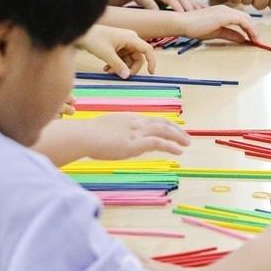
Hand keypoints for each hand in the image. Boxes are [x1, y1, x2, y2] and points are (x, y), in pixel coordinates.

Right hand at [75, 114, 189, 160]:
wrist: (83, 135)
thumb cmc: (87, 135)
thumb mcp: (104, 131)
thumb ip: (114, 134)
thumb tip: (116, 141)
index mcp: (129, 119)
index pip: (152, 120)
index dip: (165, 125)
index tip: (174, 130)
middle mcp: (136, 122)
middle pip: (162, 123)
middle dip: (176, 130)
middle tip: (186, 138)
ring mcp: (137, 132)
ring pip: (164, 131)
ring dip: (178, 137)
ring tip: (187, 144)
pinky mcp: (136, 143)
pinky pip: (159, 142)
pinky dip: (171, 146)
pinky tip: (179, 152)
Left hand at [77, 24, 156, 76]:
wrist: (82, 32)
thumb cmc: (94, 39)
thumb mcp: (106, 54)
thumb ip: (118, 66)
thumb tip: (127, 76)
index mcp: (131, 38)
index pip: (147, 50)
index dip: (151, 61)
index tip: (150, 73)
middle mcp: (130, 40)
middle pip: (138, 58)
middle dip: (130, 68)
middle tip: (121, 76)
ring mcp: (124, 43)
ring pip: (129, 59)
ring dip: (121, 67)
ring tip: (108, 71)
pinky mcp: (118, 46)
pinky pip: (122, 58)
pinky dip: (117, 64)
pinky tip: (106, 68)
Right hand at [177, 5, 259, 43]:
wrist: (183, 23)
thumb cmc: (195, 27)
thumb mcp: (217, 32)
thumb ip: (230, 34)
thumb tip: (242, 39)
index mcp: (223, 11)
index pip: (241, 18)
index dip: (249, 27)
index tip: (254, 38)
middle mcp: (226, 9)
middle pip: (246, 17)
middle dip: (254, 28)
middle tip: (258, 40)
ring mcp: (225, 10)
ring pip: (246, 18)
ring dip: (253, 29)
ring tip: (257, 40)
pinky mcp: (224, 15)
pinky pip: (242, 21)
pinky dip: (249, 28)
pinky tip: (252, 37)